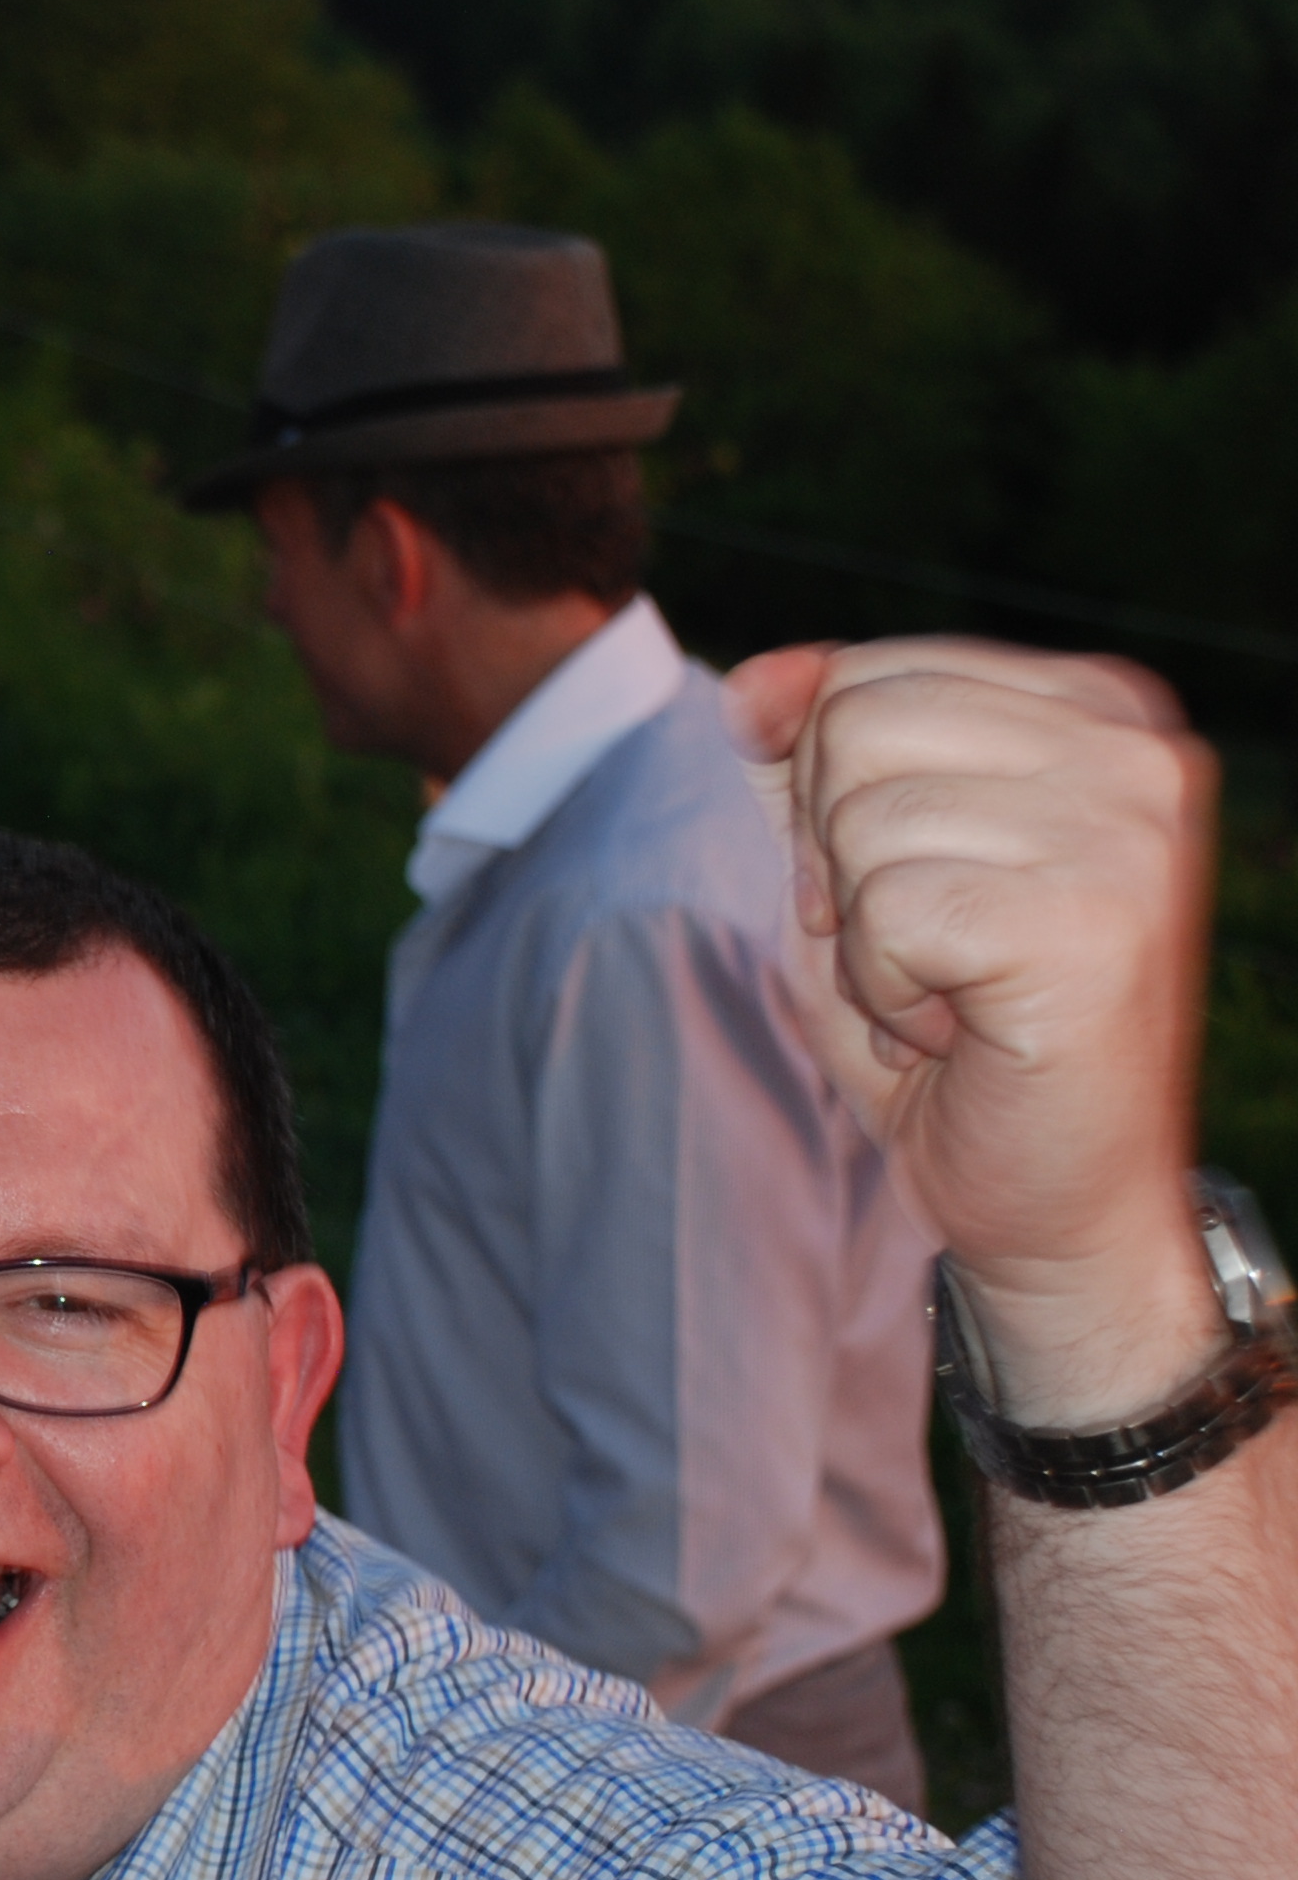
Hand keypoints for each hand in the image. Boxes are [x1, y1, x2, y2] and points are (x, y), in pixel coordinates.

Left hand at [731, 640, 1222, 1419]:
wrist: (1056, 1205)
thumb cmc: (953, 1036)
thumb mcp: (858, 867)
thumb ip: (809, 756)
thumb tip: (745, 685)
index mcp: (1099, 708)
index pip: (867, 673)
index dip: (827, 798)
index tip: (908, 891)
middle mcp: (1136, 748)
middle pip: (854, 728)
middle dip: (838, 857)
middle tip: (921, 949)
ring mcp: (1129, 828)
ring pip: (861, 818)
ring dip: (867, 934)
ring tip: (946, 992)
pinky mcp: (1092, 917)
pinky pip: (890, 910)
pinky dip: (889, 988)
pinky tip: (959, 1029)